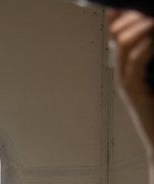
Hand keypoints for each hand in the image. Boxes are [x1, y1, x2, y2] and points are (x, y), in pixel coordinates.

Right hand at [108, 9, 153, 153]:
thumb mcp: (153, 81)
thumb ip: (149, 60)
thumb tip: (151, 41)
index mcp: (129, 69)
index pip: (119, 35)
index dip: (121, 17)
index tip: (126, 7)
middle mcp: (123, 74)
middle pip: (119, 36)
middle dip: (131, 19)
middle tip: (147, 11)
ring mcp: (126, 82)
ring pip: (125, 46)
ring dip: (141, 28)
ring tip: (153, 20)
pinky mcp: (134, 90)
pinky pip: (135, 62)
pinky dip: (146, 46)